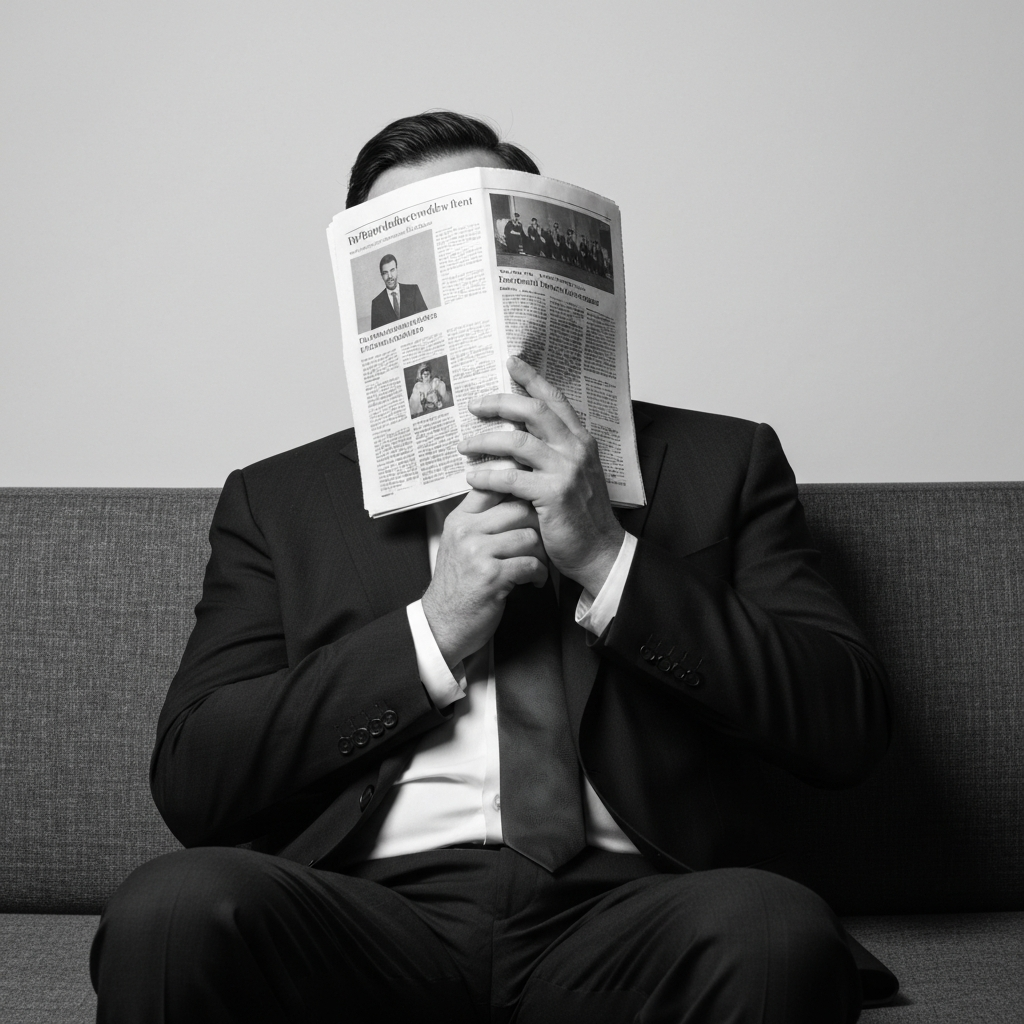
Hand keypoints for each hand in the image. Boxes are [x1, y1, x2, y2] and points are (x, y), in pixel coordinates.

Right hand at [420, 489, 547, 666]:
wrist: (443, 623)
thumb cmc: (457, 584)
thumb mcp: (458, 544)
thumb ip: (479, 521)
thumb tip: (512, 496)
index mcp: (459, 520)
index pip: (491, 487)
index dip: (518, 486)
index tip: (534, 494)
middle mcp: (466, 532)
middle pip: (518, 509)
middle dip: (538, 525)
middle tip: (543, 539)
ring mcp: (477, 554)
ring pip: (528, 536)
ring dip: (541, 553)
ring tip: (538, 564)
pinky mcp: (491, 577)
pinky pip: (530, 563)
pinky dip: (539, 573)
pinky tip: (534, 580)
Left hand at [458, 357, 623, 595]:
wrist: (599, 550)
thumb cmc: (581, 515)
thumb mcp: (573, 474)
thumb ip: (552, 452)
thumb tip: (518, 433)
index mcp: (582, 440)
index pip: (555, 399)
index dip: (532, 378)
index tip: (510, 361)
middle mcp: (576, 449)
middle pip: (533, 412)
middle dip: (499, 403)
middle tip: (474, 405)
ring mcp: (566, 470)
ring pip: (517, 442)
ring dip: (484, 442)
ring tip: (463, 447)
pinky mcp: (553, 494)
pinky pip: (511, 478)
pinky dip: (488, 477)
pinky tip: (472, 479)